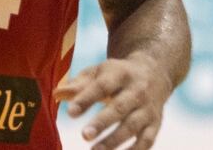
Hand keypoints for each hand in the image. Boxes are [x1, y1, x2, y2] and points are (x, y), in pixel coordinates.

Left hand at [55, 53, 171, 149]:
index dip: (86, 98)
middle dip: (102, 122)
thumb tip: (57, 94)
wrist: (154, 71)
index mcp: (120, 73)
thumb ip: (79, 84)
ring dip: (114, 141)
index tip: (71, 112)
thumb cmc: (117, 74)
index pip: (102, 86)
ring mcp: (147, 108)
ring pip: (132, 126)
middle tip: (84, 135)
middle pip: (119, 107)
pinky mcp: (155, 124)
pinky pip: (146, 141)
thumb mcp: (100, 72)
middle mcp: (137, 90)